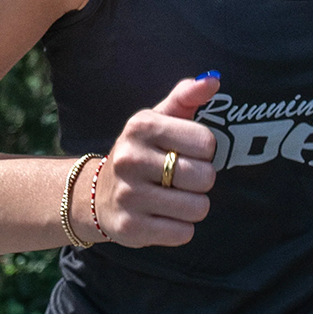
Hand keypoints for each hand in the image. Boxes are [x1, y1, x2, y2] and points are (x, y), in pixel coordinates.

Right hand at [91, 74, 220, 247]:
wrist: (99, 193)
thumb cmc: (143, 150)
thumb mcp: (160, 117)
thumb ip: (187, 95)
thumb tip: (213, 80)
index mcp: (142, 125)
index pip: (206, 141)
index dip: (205, 150)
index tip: (189, 151)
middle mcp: (130, 158)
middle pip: (203, 177)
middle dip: (202, 180)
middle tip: (184, 178)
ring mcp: (128, 195)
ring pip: (197, 208)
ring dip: (195, 206)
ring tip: (176, 197)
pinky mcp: (130, 228)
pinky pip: (183, 233)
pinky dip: (182, 228)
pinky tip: (165, 216)